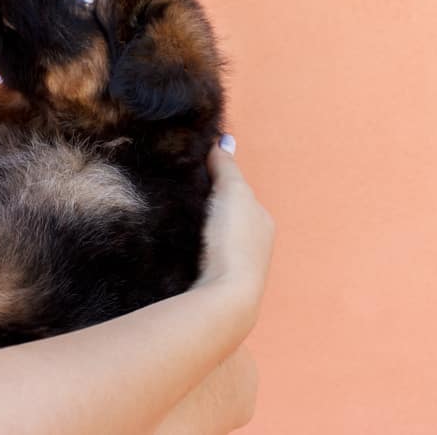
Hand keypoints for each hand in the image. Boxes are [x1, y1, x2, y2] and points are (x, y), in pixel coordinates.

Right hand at [195, 136, 274, 322]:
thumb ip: (227, 166)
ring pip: (215, 238)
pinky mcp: (218, 283)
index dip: (220, 182)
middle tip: (179, 196)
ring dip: (199, 230)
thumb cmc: (234, 240)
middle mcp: (256, 244)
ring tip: (173, 220)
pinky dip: (192, 248)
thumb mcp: (232, 191)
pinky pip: (204, 256)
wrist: (226, 296)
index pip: (240, 193)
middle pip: (227, 216)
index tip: (194, 175)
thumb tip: (223, 140)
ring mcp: (238, 267)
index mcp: (263, 221)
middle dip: (209, 208)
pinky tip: (177, 247)